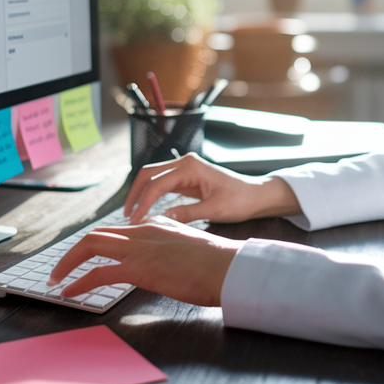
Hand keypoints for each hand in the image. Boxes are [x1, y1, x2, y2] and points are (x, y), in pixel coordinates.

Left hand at [48, 218, 242, 305]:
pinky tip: (70, 293)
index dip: (97, 243)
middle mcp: (143, 231)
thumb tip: (165, 261)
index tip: (86, 257)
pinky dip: (79, 282)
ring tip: (56, 280)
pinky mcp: (139, 269)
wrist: (229, 267)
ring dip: (68, 264)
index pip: (117, 230)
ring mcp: (139, 248)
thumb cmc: (217, 263)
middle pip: (96, 234)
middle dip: (73, 252)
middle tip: (60, 269)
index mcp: (156, 225)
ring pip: (90, 246)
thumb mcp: (189, 247)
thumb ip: (172, 247)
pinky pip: (99, 274)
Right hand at [124, 151, 300, 223]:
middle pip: (148, 174)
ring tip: (132, 215)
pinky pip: (162, 183)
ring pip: (153, 177)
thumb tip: (159, 219)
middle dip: (135, 194)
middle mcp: (185, 162)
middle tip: (127, 216)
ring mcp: (185, 168)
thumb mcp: (213, 211)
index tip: (135, 221)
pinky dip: (151, 195)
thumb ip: (185, 214)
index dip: (143, 203)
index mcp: (191, 167)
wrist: (256, 195)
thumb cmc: (240, 201)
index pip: (157, 184)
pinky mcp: (186, 176)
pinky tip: (146, 209)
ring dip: (141, 194)